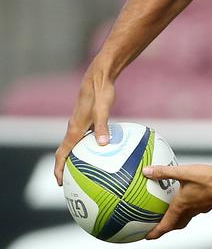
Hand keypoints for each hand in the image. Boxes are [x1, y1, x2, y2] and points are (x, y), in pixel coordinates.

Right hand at [53, 64, 115, 185]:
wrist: (99, 77)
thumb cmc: (100, 93)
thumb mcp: (103, 111)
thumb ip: (103, 127)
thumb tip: (104, 145)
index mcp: (75, 129)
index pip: (62, 154)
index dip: (59, 169)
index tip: (59, 183)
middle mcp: (74, 127)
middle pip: (66, 152)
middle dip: (65, 167)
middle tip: (70, 182)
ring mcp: (80, 122)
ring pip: (75, 144)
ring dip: (75, 158)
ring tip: (84, 170)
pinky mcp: (88, 118)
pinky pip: (84, 137)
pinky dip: (87, 146)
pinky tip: (100, 149)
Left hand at [143, 164, 211, 239]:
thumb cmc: (210, 179)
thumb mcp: (184, 172)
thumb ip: (164, 172)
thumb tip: (148, 171)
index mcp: (182, 207)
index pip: (165, 226)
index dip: (155, 233)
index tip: (146, 236)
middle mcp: (190, 210)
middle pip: (175, 225)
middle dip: (165, 228)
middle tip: (157, 227)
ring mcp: (200, 208)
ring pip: (185, 218)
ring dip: (176, 219)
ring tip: (170, 212)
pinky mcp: (207, 203)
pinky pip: (193, 210)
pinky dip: (186, 208)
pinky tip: (188, 197)